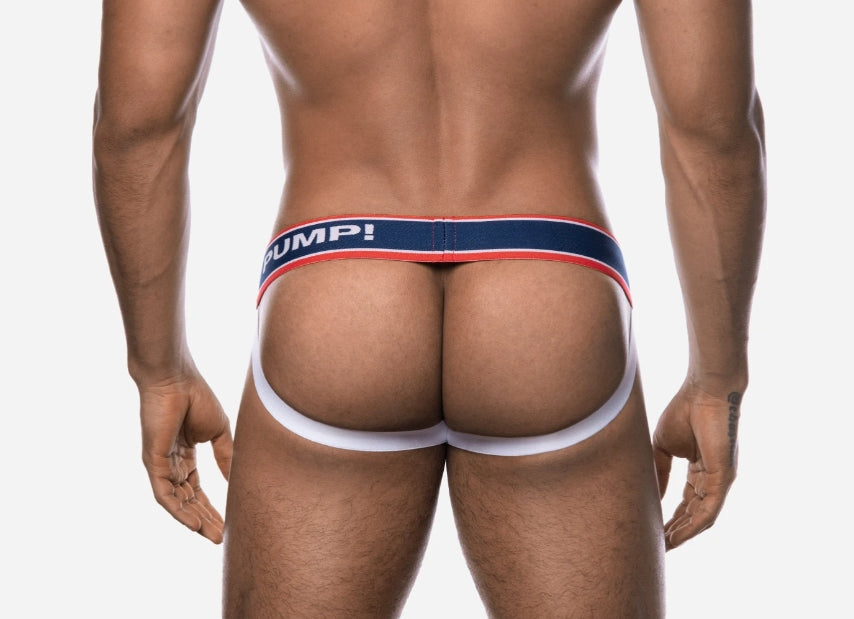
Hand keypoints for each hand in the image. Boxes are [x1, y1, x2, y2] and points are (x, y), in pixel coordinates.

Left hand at [138, 371, 232, 542]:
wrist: (176, 378)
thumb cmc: (196, 397)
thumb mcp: (218, 432)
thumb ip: (225, 456)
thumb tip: (235, 480)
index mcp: (185, 455)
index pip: (197, 489)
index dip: (211, 507)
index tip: (228, 523)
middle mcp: (170, 463)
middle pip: (188, 499)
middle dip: (204, 519)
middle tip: (221, 537)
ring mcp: (160, 463)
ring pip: (176, 501)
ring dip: (193, 520)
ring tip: (211, 535)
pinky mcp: (153, 460)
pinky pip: (163, 493)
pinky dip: (177, 510)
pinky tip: (192, 524)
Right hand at [652, 382, 741, 549]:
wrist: (703, 392)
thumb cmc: (684, 411)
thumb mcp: (663, 446)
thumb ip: (659, 471)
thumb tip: (654, 496)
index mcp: (699, 469)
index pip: (685, 501)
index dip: (670, 517)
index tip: (653, 530)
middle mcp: (712, 478)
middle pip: (693, 513)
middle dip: (675, 531)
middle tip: (656, 546)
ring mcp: (720, 480)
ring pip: (702, 517)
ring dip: (683, 534)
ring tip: (664, 547)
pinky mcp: (723, 478)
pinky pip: (709, 510)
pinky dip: (693, 526)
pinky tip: (677, 536)